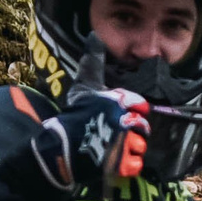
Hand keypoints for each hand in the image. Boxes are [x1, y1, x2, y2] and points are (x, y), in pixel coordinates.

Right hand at [26, 49, 150, 186]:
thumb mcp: (83, 84)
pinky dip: (127, 165)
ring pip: (140, 146)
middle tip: (114, 136)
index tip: (120, 117)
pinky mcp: (120, 163)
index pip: (141, 106)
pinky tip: (114, 161)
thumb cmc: (74, 114)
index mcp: (118, 100)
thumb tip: (93, 35)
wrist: (59, 146)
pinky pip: (136, 164)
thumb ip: (93, 62)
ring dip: (129, 149)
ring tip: (112, 149)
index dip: (133, 112)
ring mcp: (122, 142)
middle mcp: (123, 119)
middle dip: (131, 132)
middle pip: (142, 128)